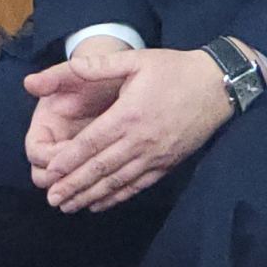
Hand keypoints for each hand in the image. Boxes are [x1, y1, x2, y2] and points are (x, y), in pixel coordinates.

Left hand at [30, 46, 232, 214]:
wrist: (217, 86)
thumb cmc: (173, 70)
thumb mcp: (135, 60)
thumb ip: (98, 65)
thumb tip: (68, 65)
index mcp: (129, 115)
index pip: (92, 144)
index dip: (69, 161)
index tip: (49, 173)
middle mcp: (141, 141)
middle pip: (101, 169)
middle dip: (74, 185)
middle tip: (52, 199)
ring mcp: (156, 156)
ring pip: (118, 182)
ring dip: (92, 196)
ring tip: (69, 206)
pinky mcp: (168, 164)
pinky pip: (138, 185)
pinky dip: (117, 197)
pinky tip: (100, 203)